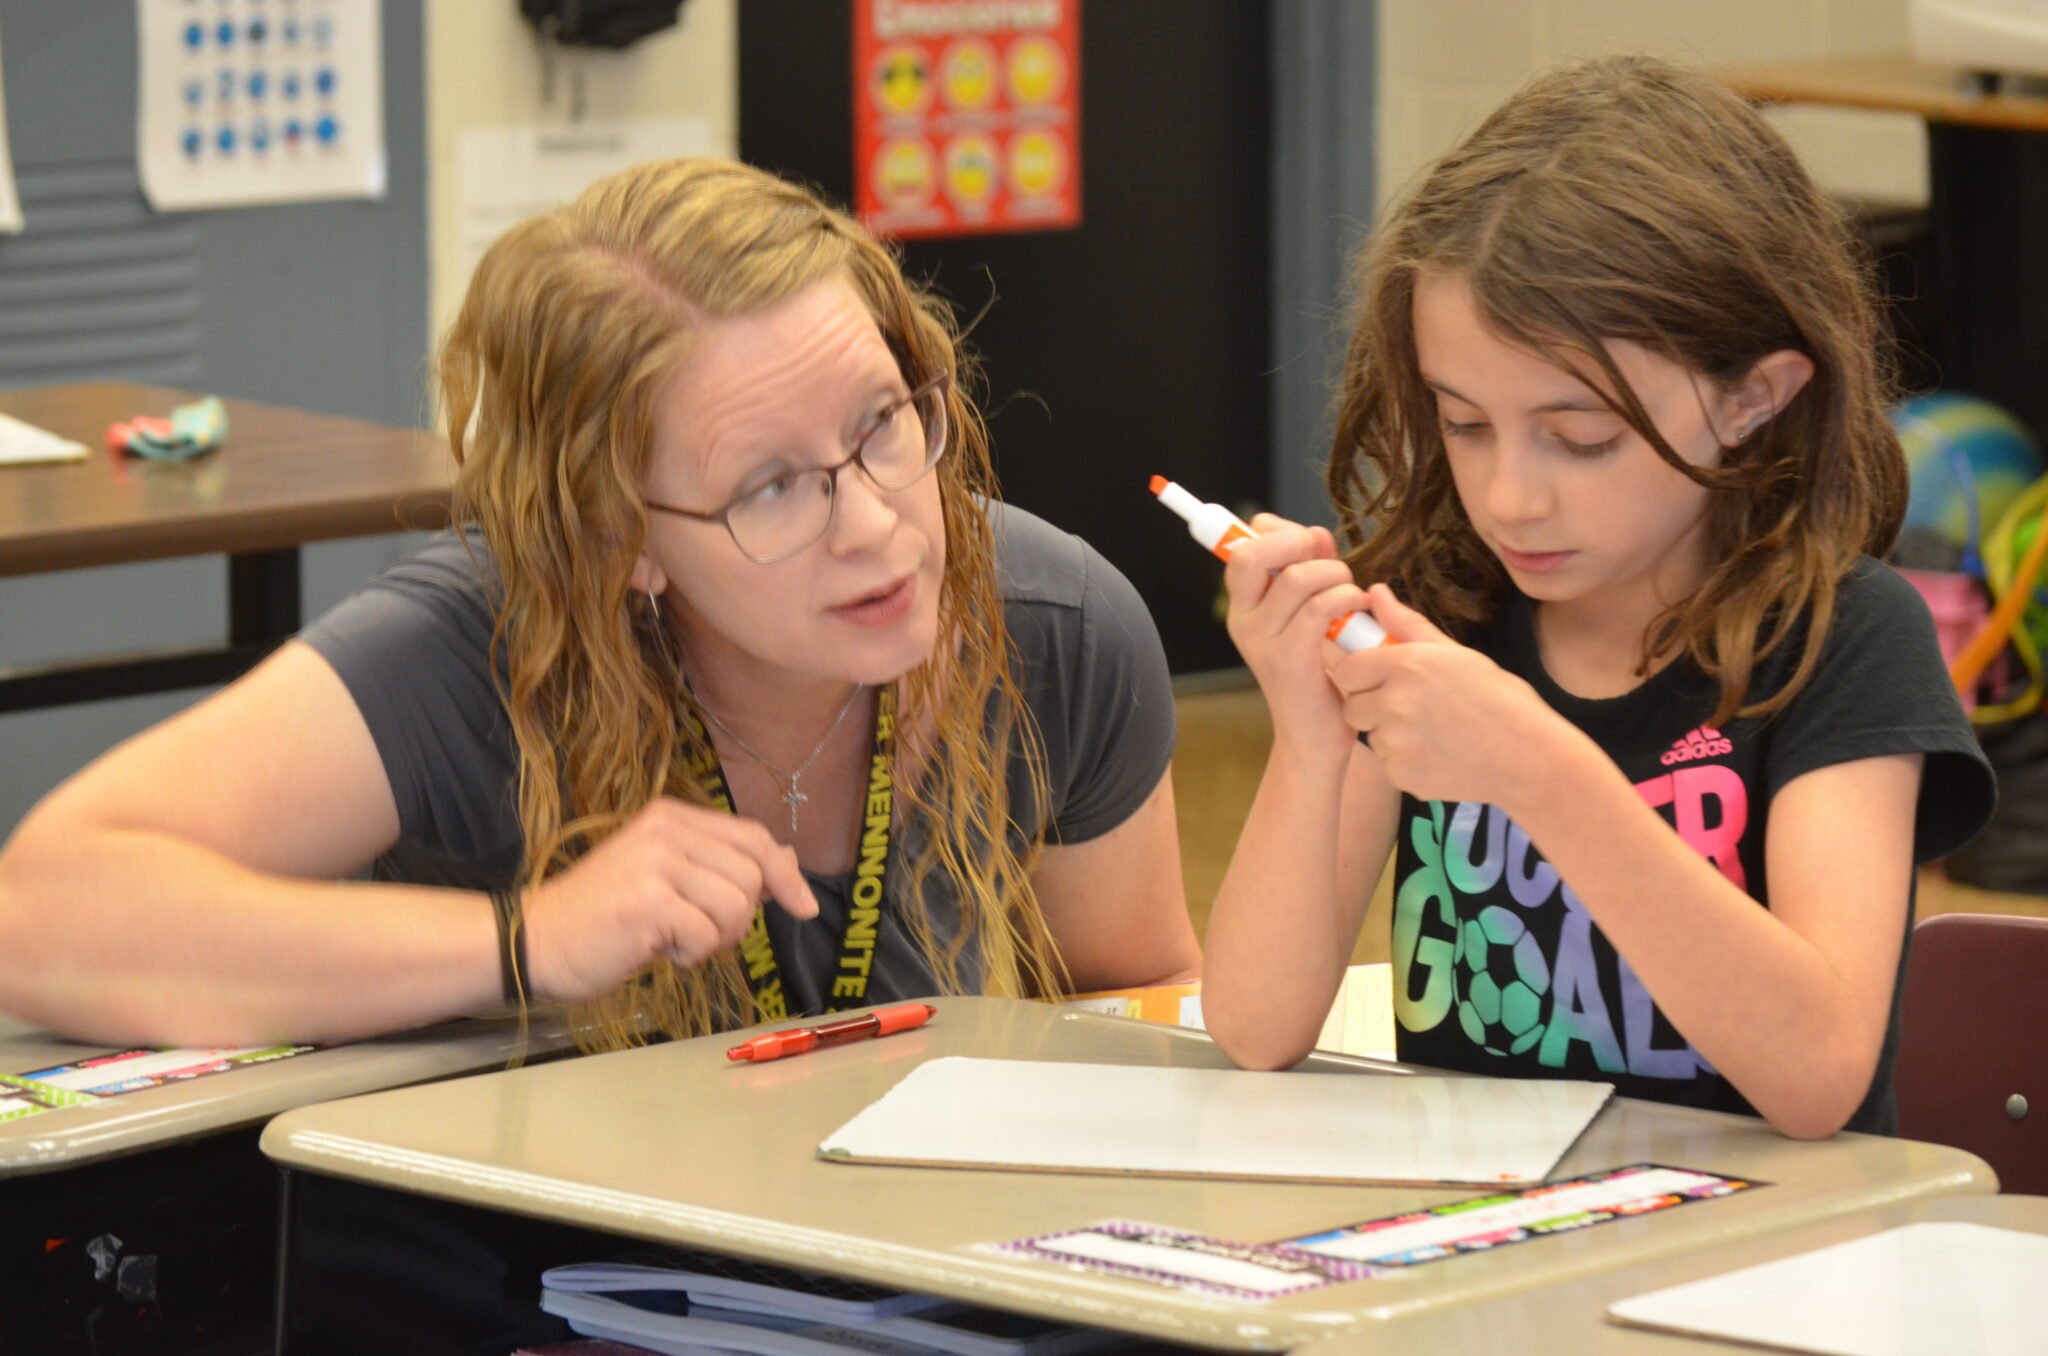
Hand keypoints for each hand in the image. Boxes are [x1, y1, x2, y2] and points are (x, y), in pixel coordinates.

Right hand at [519, 798, 818, 1003]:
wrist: (535, 940)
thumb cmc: (604, 916)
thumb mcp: (667, 876)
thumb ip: (721, 864)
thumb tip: (787, 862)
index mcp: (671, 817)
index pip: (752, 837)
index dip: (785, 874)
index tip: (803, 906)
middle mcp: (665, 830)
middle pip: (752, 875)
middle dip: (739, 918)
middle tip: (697, 931)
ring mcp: (655, 864)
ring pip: (736, 907)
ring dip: (716, 939)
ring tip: (675, 939)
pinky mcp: (647, 902)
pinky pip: (707, 935)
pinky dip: (691, 954)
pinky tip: (659, 950)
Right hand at [1222, 513, 1372, 767]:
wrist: (1315, 737)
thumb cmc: (1319, 673)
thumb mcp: (1311, 615)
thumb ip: (1311, 570)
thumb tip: (1317, 535)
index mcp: (1244, 607)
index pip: (1241, 546)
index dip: (1277, 530)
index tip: (1309, 545)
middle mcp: (1244, 620)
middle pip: (1250, 553)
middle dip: (1296, 541)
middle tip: (1326, 560)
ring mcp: (1262, 640)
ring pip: (1296, 577)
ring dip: (1335, 574)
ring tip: (1351, 592)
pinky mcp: (1289, 659)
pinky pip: (1319, 607)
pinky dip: (1347, 597)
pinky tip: (1359, 608)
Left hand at [1329, 585, 1574, 807]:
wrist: (1529, 757)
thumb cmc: (1499, 699)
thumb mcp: (1455, 653)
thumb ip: (1407, 624)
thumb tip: (1376, 592)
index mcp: (1406, 664)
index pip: (1345, 670)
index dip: (1360, 675)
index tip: (1378, 679)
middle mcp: (1393, 702)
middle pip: (1352, 706)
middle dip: (1370, 706)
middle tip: (1409, 708)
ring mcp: (1395, 743)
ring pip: (1371, 736)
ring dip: (1390, 735)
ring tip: (1434, 732)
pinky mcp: (1401, 776)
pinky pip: (1388, 765)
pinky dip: (1406, 762)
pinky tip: (1440, 755)